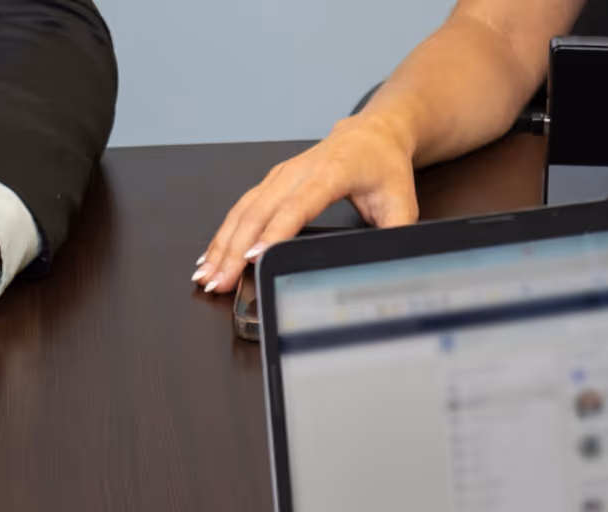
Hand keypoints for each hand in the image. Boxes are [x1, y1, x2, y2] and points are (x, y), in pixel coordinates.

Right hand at [192, 117, 421, 292]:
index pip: (297, 206)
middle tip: (218, 282)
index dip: (274, 232)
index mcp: (332, 172)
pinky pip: (242, 208)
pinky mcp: (271, 181)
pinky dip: (224, 233)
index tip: (253, 256)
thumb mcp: (401, 203)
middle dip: (234, 249)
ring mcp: (280, 174)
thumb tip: (391, 265)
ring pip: (244, 210)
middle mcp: (298, 170)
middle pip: (259, 211)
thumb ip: (395, 235)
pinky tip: (211, 255)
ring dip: (222, 244)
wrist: (373, 134)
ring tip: (206, 275)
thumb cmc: (384, 167)